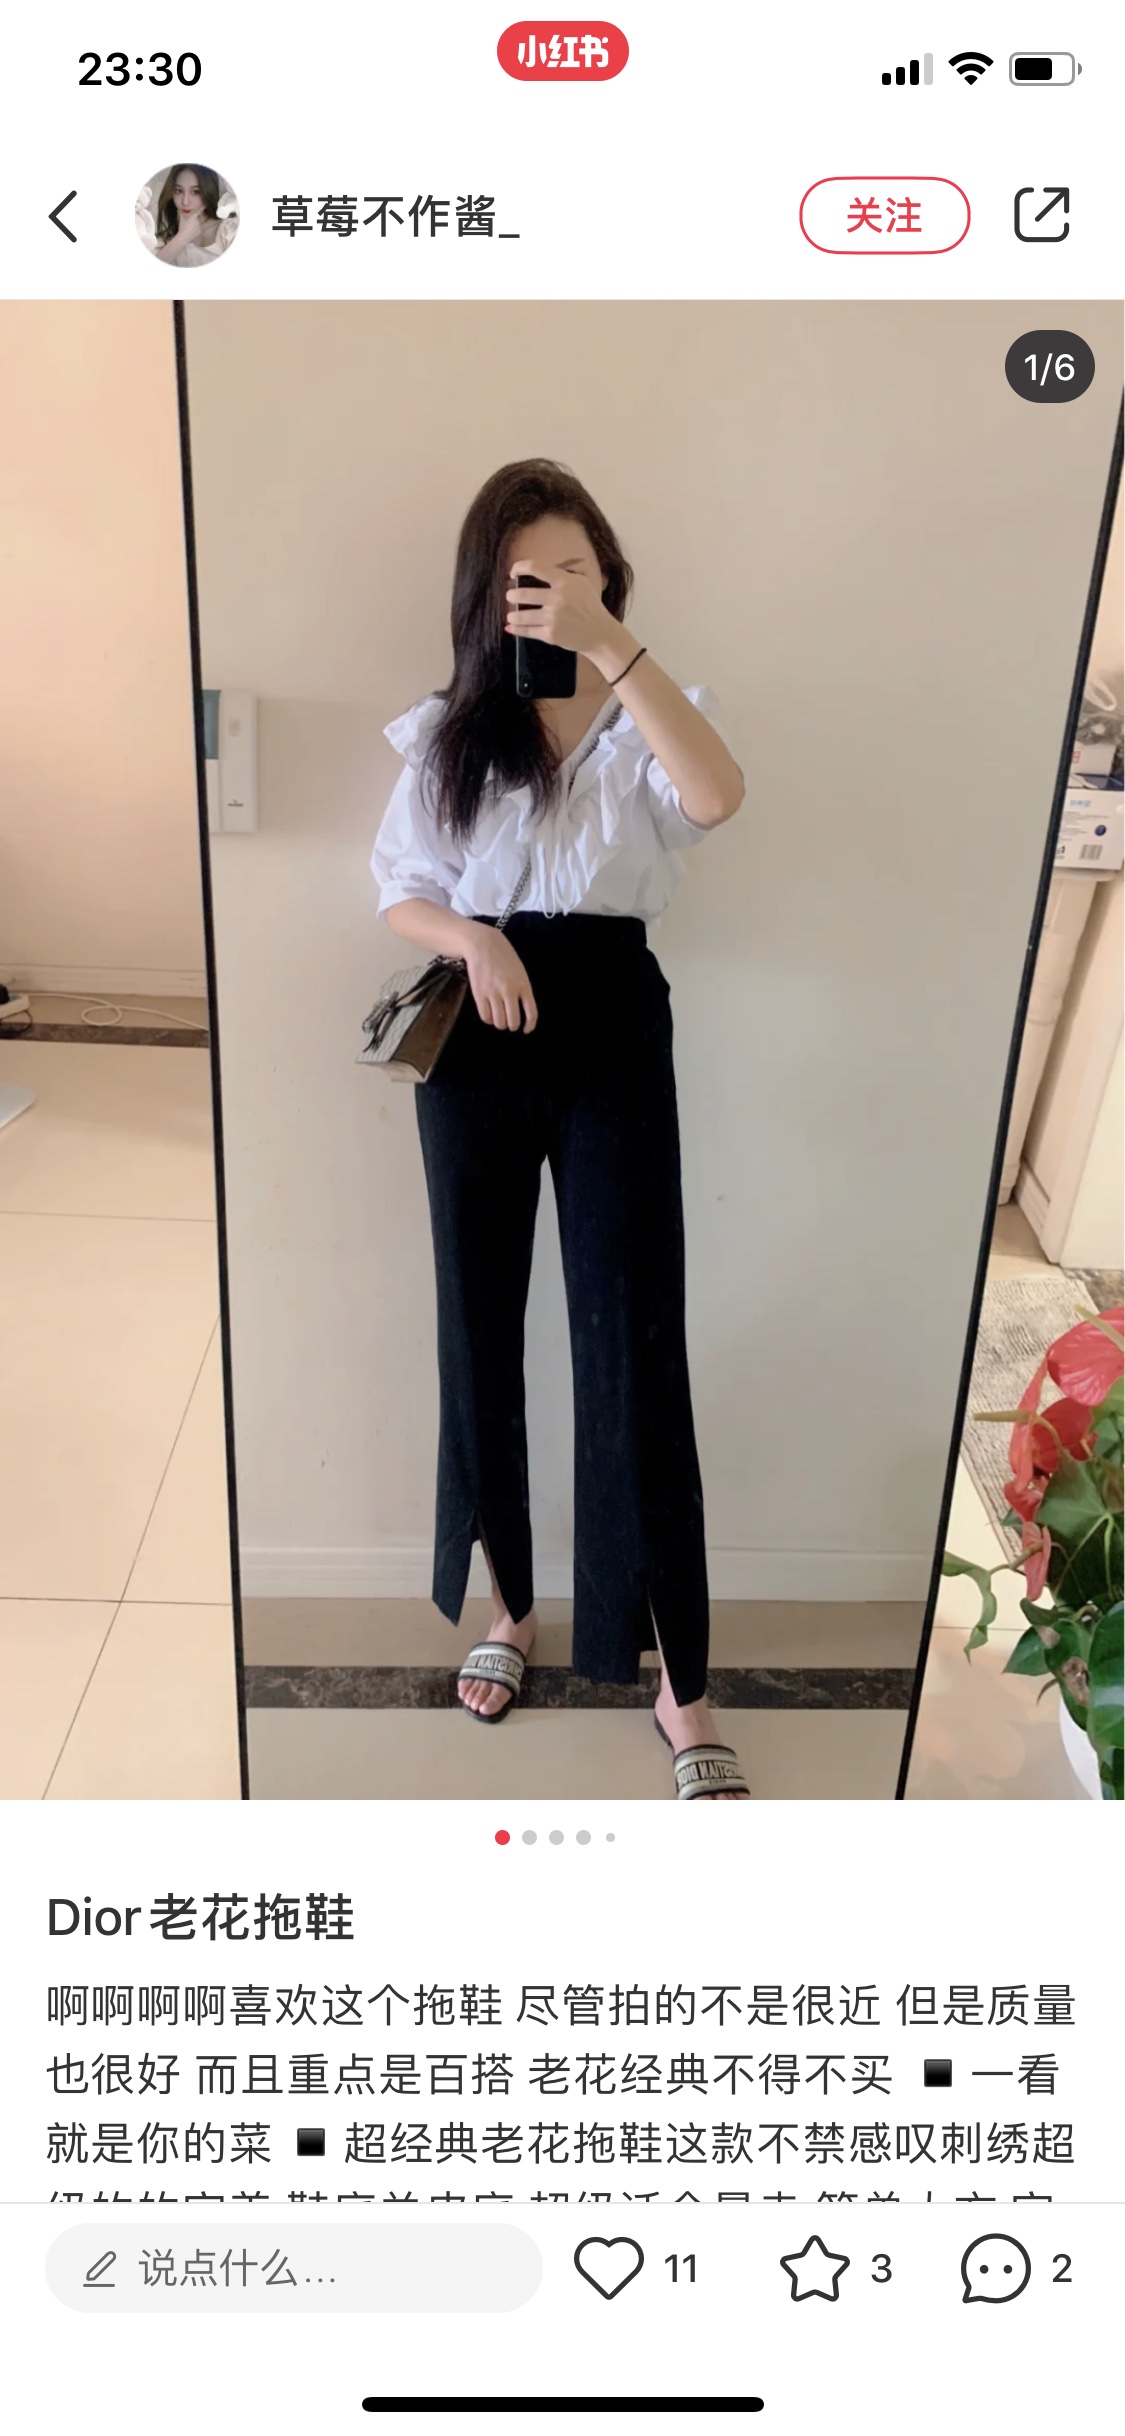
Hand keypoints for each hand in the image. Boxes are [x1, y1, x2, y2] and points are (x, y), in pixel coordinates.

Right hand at [464, 927, 537, 1031]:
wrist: (482, 944)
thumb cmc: (503, 956)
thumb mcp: (519, 971)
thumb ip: (521, 989)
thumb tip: (521, 1009)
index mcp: (523, 985)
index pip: (531, 1012)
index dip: (530, 1025)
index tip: (526, 1030)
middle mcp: (509, 991)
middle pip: (513, 1021)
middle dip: (512, 1025)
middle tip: (509, 1022)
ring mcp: (494, 993)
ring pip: (499, 1022)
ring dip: (499, 1023)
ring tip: (498, 1017)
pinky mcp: (479, 994)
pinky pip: (485, 1016)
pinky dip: (489, 1019)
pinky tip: (489, 1013)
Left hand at [506, 560, 622, 661]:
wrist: (600, 633)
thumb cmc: (590, 606)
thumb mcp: (581, 584)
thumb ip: (560, 576)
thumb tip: (537, 572)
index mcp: (564, 582)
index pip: (536, 568)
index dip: (519, 567)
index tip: (513, 573)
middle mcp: (557, 598)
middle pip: (524, 594)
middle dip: (512, 595)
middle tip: (510, 596)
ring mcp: (553, 618)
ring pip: (522, 615)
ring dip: (513, 615)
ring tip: (510, 615)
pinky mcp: (550, 635)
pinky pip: (527, 631)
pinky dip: (516, 629)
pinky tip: (510, 627)